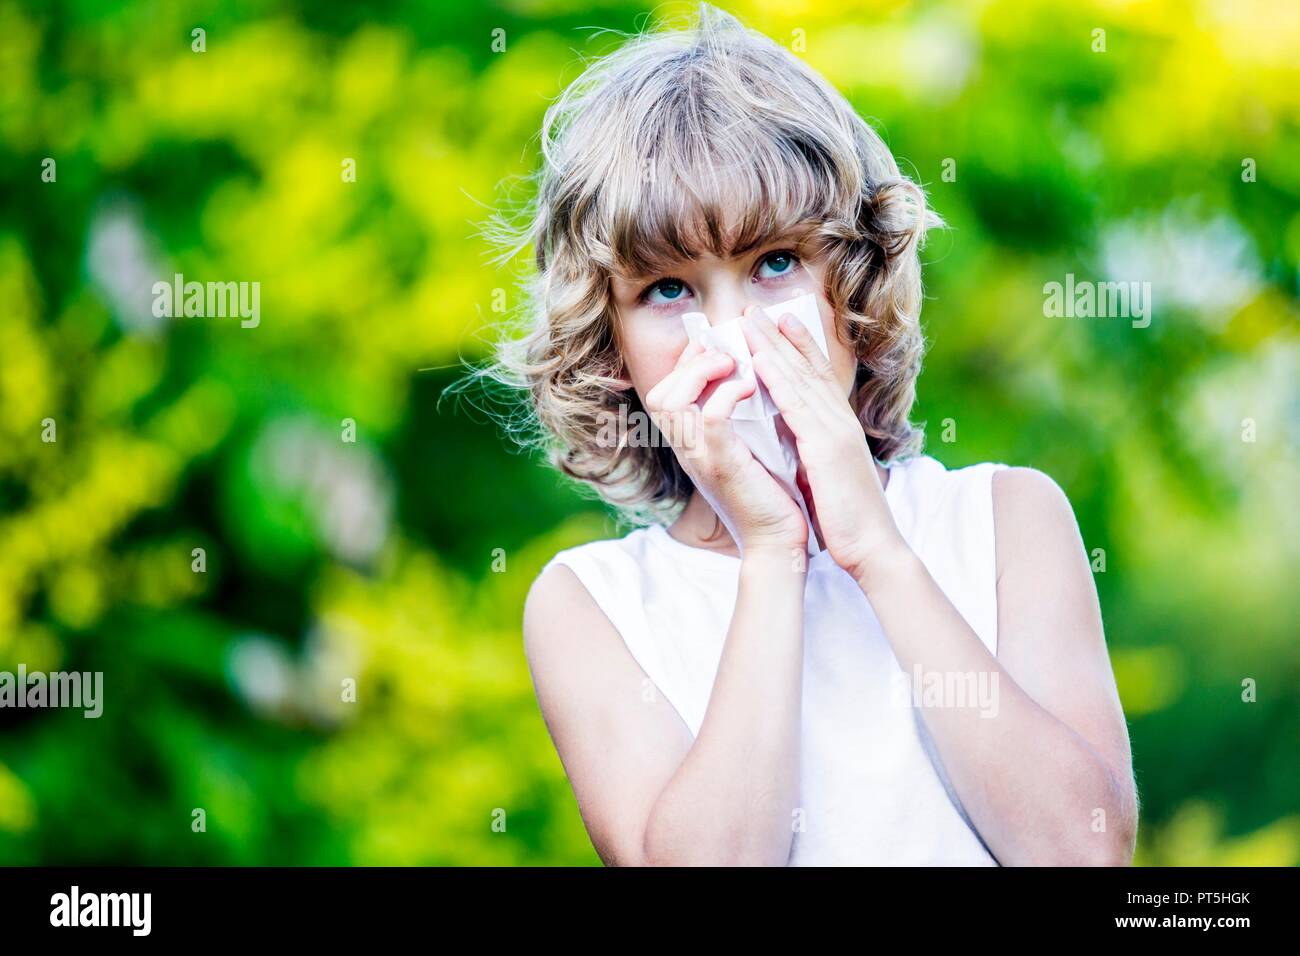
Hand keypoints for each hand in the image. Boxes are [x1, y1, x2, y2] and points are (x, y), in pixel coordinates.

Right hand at [644, 339, 807, 553]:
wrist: (778, 541)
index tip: (719, 346)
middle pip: (659, 393)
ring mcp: (699, 458)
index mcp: (689, 445)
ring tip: (736, 364)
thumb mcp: (747, 449)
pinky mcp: (722, 465)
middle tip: (728, 354)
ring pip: (674, 400)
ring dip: (703, 372)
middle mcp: (687, 450)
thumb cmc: (771, 494)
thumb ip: (737, 420)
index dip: (687, 361)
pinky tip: (751, 386)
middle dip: (691, 362)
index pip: (665, 391)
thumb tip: (748, 379)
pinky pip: (709, 417)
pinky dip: (728, 393)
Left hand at [741, 306, 910, 581]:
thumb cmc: (850, 520)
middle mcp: (840, 420)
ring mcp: (835, 430)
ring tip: (749, 321)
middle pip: (808, 367)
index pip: (818, 377)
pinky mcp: (827, 448)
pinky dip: (778, 380)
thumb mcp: (828, 476)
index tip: (780, 321)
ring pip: (801, 378)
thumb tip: (797, 442)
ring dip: (773, 346)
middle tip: (755, 308)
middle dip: (780, 335)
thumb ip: (814, 452)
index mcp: (839, 428)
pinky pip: (797, 406)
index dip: (799, 346)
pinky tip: (759, 361)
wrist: (873, 548)